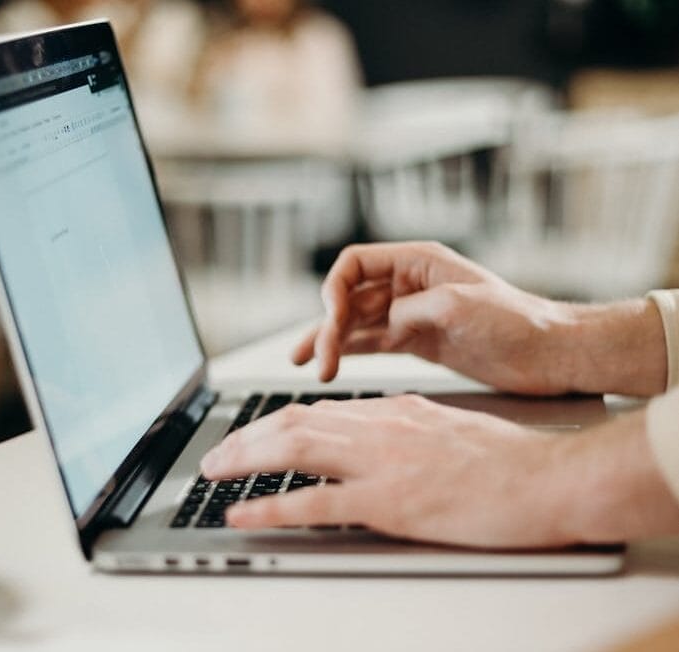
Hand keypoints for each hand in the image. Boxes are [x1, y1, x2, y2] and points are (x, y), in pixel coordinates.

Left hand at [200, 396, 678, 546]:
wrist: (546, 477)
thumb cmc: (506, 458)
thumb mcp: (445, 425)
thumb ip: (402, 426)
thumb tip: (369, 432)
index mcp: (392, 409)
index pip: (317, 410)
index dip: (273, 422)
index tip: (251, 434)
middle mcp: (378, 426)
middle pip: (292, 422)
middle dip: (245, 437)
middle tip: (216, 455)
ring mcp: (380, 462)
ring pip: (293, 450)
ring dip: (244, 459)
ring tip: (213, 471)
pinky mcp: (389, 502)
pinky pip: (315, 504)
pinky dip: (271, 507)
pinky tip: (243, 514)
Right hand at [294, 242, 666, 396]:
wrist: (550, 354)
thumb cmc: (518, 320)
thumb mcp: (460, 305)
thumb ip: (411, 310)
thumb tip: (382, 325)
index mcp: (417, 262)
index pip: (355, 264)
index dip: (334, 287)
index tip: (331, 317)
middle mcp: (408, 285)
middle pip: (350, 297)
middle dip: (329, 325)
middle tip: (318, 358)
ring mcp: (410, 315)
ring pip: (356, 323)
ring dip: (331, 342)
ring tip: (308, 365)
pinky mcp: (416, 342)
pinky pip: (372, 343)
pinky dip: (349, 352)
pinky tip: (330, 364)